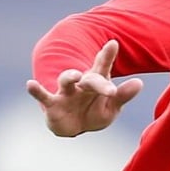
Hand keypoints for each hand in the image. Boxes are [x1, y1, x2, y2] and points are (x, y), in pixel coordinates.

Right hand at [26, 40, 143, 136]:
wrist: (74, 127)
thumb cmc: (94, 112)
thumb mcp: (111, 107)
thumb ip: (123, 95)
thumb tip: (139, 83)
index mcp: (97, 82)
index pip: (103, 68)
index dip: (107, 56)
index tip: (113, 43)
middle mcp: (82, 84)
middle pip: (91, 78)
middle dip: (99, 81)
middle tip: (109, 88)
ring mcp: (66, 92)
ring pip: (66, 80)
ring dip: (69, 76)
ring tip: (75, 75)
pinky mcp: (52, 103)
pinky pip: (43, 96)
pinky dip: (36, 90)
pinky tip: (30, 84)